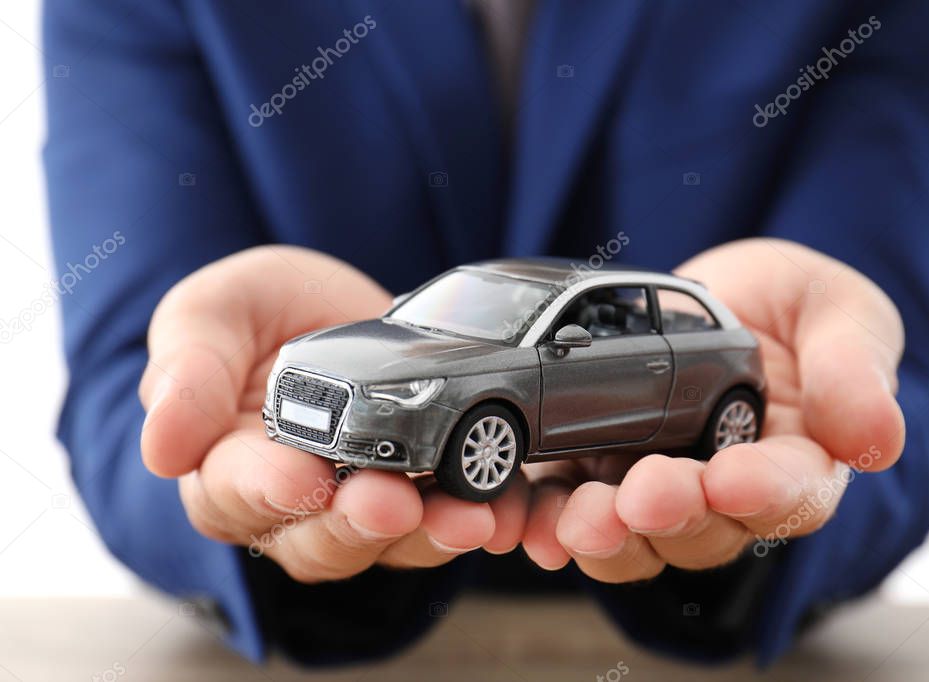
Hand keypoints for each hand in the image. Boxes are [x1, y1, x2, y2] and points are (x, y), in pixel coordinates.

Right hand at [139, 246, 527, 582]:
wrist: (340, 307)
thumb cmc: (263, 312)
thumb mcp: (217, 311)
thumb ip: (189, 369)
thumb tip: (162, 448)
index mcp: (225, 462)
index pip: (234, 494)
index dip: (266, 489)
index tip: (301, 477)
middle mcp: (292, 503)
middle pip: (316, 540)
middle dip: (356, 524)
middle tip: (391, 500)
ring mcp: (360, 505)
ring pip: (387, 546)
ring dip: (427, 535)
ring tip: (466, 516)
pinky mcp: (422, 494)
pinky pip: (447, 523)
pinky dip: (478, 519)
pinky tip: (503, 509)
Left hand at [519, 238, 905, 581]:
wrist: (713, 297)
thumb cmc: (790, 306)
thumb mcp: (836, 311)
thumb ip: (853, 368)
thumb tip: (877, 440)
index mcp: (797, 460)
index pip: (790, 494)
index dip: (764, 493)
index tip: (734, 478)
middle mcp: (723, 493)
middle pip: (703, 530)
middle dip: (670, 514)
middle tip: (642, 495)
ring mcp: (653, 486)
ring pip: (632, 537)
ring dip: (600, 533)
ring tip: (571, 521)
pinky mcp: (593, 469)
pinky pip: (567, 510)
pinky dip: (543, 519)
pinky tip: (520, 518)